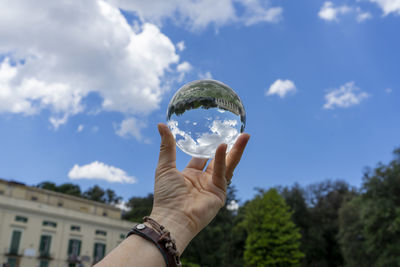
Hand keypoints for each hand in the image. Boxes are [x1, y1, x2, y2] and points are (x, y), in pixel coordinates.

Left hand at [150, 123, 249, 252]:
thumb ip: (167, 146)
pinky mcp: (219, 193)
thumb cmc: (166, 195)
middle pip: (219, 160)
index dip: (207, 146)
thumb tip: (161, 125)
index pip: (201, 157)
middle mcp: (203, 180)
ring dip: (236, 150)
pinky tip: (223, 146)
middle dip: (230, 146)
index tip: (213, 132)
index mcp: (191, 175)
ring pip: (227, 165)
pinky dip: (221, 160)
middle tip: (238, 132)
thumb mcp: (165, 166)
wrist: (172, 217)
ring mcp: (213, 187)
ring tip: (245, 136)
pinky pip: (222, 174)